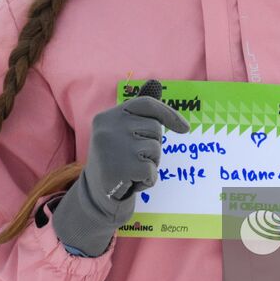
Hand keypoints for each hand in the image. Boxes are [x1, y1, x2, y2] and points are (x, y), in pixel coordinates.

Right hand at [51, 84, 190, 255]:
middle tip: (134, 159)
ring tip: (131, 170)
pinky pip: (152, 171)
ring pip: (155, 150)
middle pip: (155, 129)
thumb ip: (137, 114)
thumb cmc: (114, 161)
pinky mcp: (122, 167)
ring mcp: (115, 147)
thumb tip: (154, 84)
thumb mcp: (120, 133)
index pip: (146, 104)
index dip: (168, 114)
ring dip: (150, 165)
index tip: (184, 129)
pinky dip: (147, 180)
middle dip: (153, 147)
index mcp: (108, 116)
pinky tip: (131, 182)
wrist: (95, 196)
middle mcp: (109, 127)